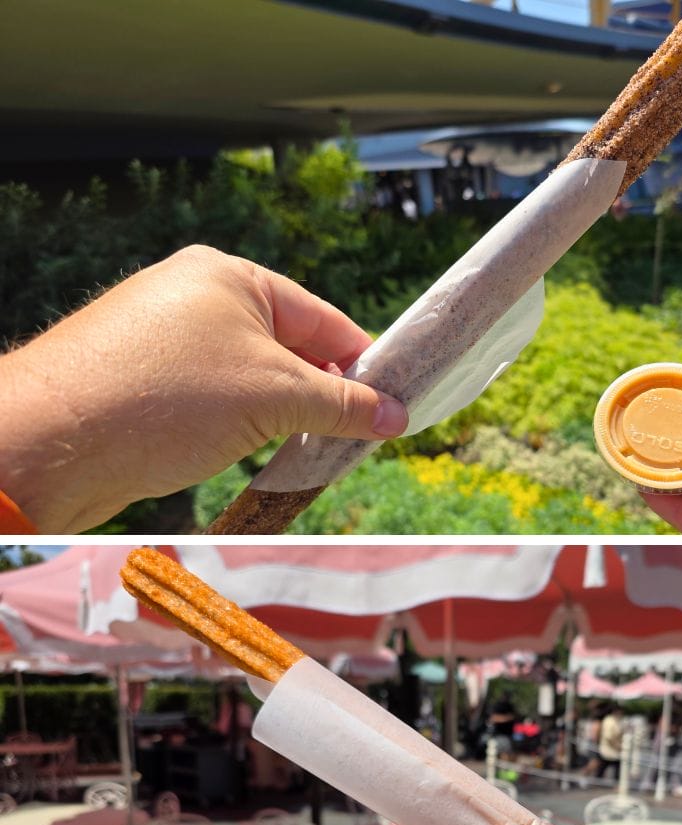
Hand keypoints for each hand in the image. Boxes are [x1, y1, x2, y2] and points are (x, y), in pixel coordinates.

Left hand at [0, 245, 406, 532]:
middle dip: (318, 395)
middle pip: (288, 348)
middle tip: (347, 440)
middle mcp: (194, 296)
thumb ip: (343, 405)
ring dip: (277, 415)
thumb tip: (395, 417)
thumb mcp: (276, 400)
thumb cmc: (166, 400)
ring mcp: (162, 334)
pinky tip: (242, 454)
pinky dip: (236, 422)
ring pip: (249, 376)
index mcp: (231, 277)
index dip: (363, 366)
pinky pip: (210, 393)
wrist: (51, 441)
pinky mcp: (138, 374)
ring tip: (293, 451)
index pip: (324, 320)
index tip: (392, 408)